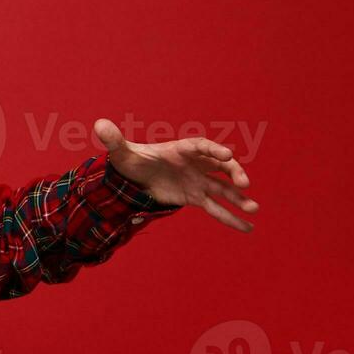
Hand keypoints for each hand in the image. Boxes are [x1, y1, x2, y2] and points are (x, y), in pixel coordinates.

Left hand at [93, 118, 258, 232]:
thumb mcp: (121, 152)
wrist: (134, 177)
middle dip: (234, 173)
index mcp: (181, 149)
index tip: (227, 156)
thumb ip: (114, 140)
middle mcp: (195, 164)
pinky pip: (216, 208)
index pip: (201, 147)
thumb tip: (98, 125)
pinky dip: (231, 218)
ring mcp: (198, 181)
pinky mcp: (195, 197)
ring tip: (254, 210)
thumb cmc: (131, 160)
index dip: (214, 151)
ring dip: (239, 199)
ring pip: (223, 189)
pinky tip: (247, 228)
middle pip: (220, 166)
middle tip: (244, 183)